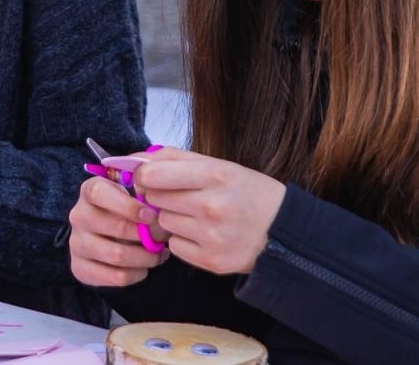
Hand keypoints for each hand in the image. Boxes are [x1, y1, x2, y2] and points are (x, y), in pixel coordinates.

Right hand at [68, 173, 169, 287]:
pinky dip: (137, 274)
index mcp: (89, 191)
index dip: (128, 205)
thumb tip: (161, 220)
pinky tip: (144, 268)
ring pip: (117, 255)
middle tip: (163, 238)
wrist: (102, 235)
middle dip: (147, 235)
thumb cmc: (122, 211)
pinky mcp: (80, 268)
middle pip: (116, 227)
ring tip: (158, 254)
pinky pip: (116, 277)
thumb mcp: (130, 198)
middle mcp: (78, 216)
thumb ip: (144, 202)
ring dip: (145, 257)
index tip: (150, 216)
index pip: (100, 193)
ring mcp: (76, 243)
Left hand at [134, 149, 285, 275]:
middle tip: (182, 197)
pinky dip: (182, 240)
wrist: (283, 231)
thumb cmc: (245, 193)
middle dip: (161, 196)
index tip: (148, 177)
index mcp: (215, 175)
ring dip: (173, 218)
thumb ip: (174, 158)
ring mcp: (212, 236)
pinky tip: (202, 235)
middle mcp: (212, 206)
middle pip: (154, 198)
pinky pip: (174, 246)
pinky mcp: (211, 261)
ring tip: (197, 216)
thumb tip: (134, 159)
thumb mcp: (218, 166)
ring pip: (163, 222)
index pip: (153, 174)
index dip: (144, 175)